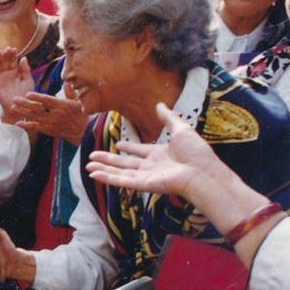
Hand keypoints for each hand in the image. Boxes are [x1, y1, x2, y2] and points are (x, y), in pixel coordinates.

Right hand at [0, 47, 34, 123]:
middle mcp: (7, 73)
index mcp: (15, 71)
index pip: (13, 60)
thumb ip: (25, 69)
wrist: (20, 107)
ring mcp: (0, 79)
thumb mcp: (28, 80)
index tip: (14, 49)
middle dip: (5, 55)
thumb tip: (23, 58)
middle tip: (6, 49)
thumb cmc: (26, 94)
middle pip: (4, 61)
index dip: (12, 54)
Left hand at [13, 93, 86, 145]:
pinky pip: (35, 128)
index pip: (47, 101)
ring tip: (12, 108)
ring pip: (34, 118)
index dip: (37, 97)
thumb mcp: (78, 101)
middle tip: (14, 99)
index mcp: (62, 106)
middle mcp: (55, 115)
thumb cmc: (81, 114)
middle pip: (37, 109)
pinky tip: (18, 123)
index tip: (28, 94)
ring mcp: (51, 124)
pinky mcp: (48, 131)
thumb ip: (70, 91)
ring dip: (22, 113)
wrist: (83, 132)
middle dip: (24, 104)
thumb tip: (67, 80)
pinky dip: (26, 125)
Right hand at [86, 103, 213, 198]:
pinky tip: (94, 174)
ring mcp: (145, 176)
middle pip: (124, 163)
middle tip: (92, 155)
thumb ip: (168, 118)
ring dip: (103, 168)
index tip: (118, 144)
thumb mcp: (181, 129)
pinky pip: (121, 181)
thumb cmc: (196, 152)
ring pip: (119, 172)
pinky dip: (107, 178)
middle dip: (108, 159)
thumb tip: (159, 105)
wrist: (202, 172)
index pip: (139, 150)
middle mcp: (151, 166)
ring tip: (88, 165)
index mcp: (160, 154)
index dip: (129, 147)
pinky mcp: (142, 185)